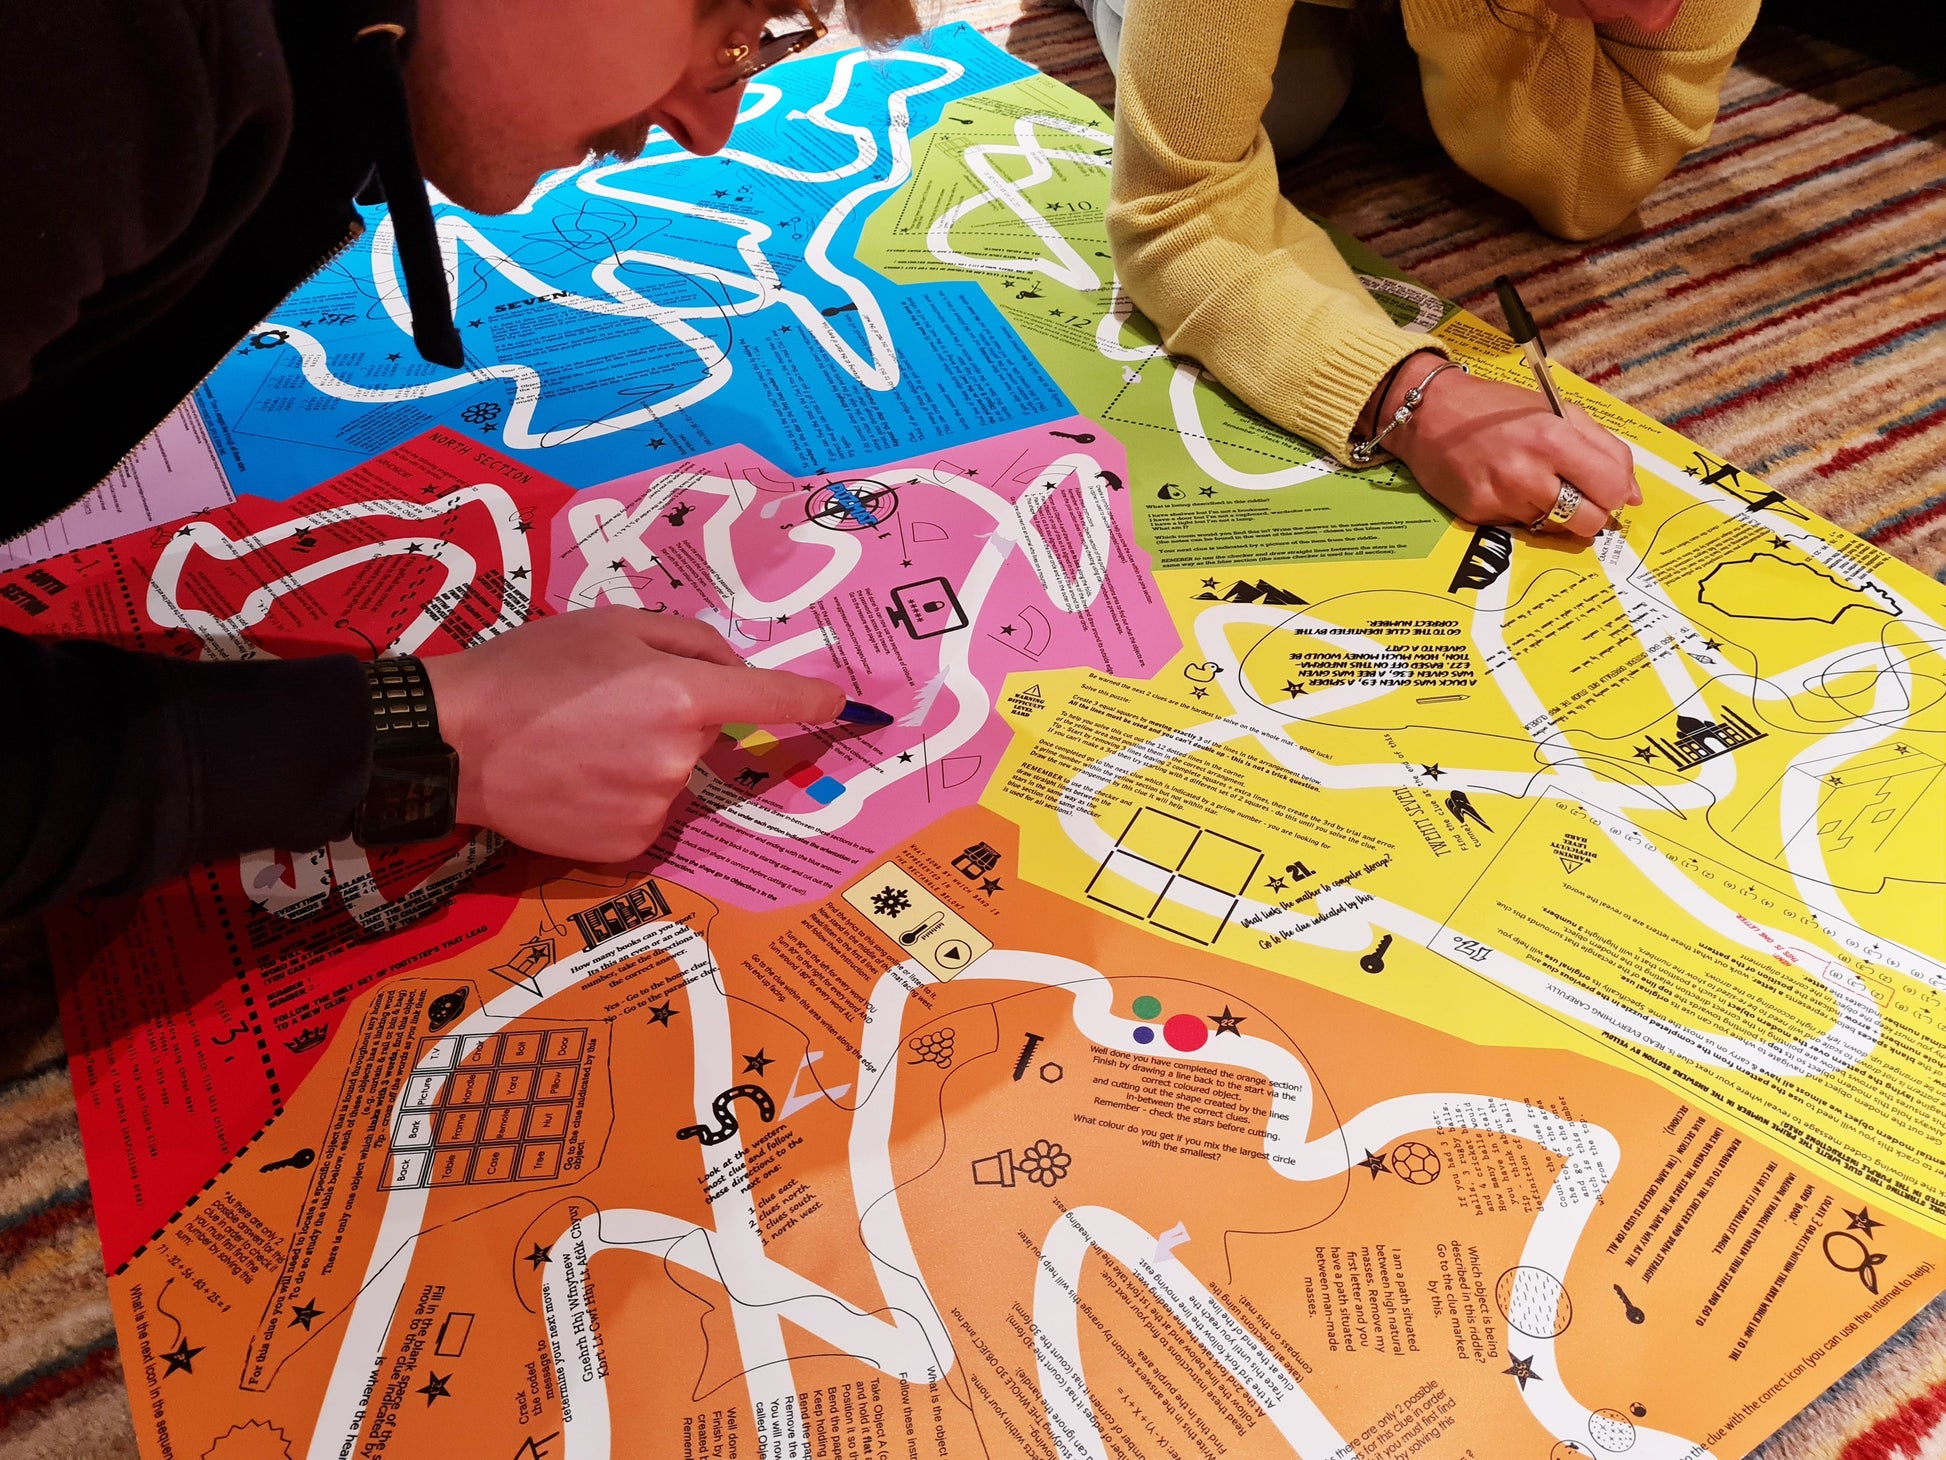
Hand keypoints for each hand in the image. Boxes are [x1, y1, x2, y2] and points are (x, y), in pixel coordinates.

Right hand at [423, 607, 845, 860]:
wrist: (452, 742)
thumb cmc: (527, 669)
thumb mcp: (610, 626)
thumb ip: (688, 643)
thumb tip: (737, 671)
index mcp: (681, 696)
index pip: (773, 699)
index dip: (810, 700)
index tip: (838, 703)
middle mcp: (679, 758)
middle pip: (706, 733)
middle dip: (674, 716)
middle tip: (602, 703)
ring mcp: (655, 808)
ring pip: (674, 774)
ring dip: (644, 758)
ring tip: (575, 742)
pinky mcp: (628, 846)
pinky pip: (647, 813)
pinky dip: (622, 797)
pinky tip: (574, 780)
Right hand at [1373, 352, 1641, 537]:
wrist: (1429, 414)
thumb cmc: (1497, 408)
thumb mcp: (1557, 410)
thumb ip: (1604, 448)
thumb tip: (1632, 495)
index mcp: (1553, 437)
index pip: (1611, 488)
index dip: (1616, 492)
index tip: (1605, 486)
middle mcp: (1527, 472)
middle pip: (1588, 521)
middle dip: (1591, 512)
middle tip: (1576, 493)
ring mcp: (1501, 498)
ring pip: (1555, 528)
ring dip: (1553, 511)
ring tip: (1532, 483)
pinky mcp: (1479, 515)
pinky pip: (1520, 527)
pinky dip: (1521, 512)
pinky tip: (1505, 488)